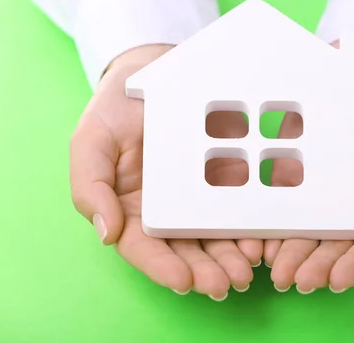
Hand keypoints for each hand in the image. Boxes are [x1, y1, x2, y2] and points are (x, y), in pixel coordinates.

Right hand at [69, 45, 262, 300]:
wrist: (152, 70)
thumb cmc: (115, 110)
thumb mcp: (91, 142)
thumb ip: (90, 187)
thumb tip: (106, 233)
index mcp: (130, 209)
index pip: (144, 247)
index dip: (163, 267)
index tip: (184, 280)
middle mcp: (166, 210)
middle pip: (186, 249)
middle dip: (207, 270)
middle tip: (227, 283)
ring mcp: (199, 195)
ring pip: (216, 235)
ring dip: (232, 256)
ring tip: (248, 267)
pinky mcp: (227, 177)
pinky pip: (241, 205)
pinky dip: (252, 224)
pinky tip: (262, 236)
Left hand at [263, 35, 353, 292]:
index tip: (337, 279)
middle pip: (337, 245)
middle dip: (317, 264)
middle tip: (295, 280)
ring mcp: (325, 190)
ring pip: (307, 228)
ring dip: (291, 251)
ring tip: (275, 267)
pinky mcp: (298, 170)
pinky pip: (284, 197)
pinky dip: (272, 218)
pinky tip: (259, 234)